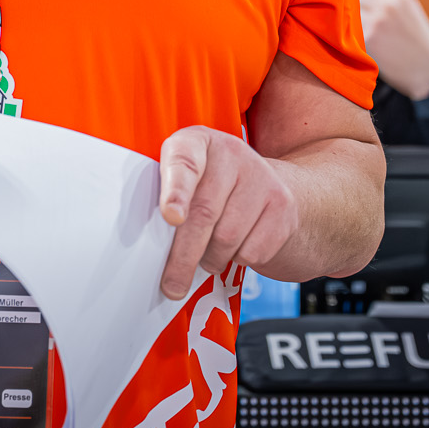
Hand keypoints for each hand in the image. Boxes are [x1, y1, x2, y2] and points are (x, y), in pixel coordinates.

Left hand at [157, 127, 296, 299]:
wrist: (272, 185)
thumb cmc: (212, 188)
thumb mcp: (186, 180)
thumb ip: (164, 199)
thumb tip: (146, 248)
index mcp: (197, 142)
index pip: (184, 162)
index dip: (176, 190)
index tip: (170, 217)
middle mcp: (232, 153)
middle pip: (204, 213)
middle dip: (184, 256)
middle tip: (172, 285)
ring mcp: (262, 178)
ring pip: (227, 239)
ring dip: (211, 259)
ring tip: (208, 253)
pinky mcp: (283, 206)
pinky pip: (252, 251)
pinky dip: (237, 260)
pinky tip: (235, 247)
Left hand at [358, 0, 428, 99]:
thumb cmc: (420, 46)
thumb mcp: (411, 15)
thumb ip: (389, 5)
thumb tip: (362, 0)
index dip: (363, 3)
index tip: (362, 13)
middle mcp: (389, 6)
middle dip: (356, 11)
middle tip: (359, 25)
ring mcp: (378, 21)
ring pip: (352, 16)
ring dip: (353, 25)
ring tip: (364, 38)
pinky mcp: (369, 38)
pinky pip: (352, 34)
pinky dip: (354, 40)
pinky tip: (366, 48)